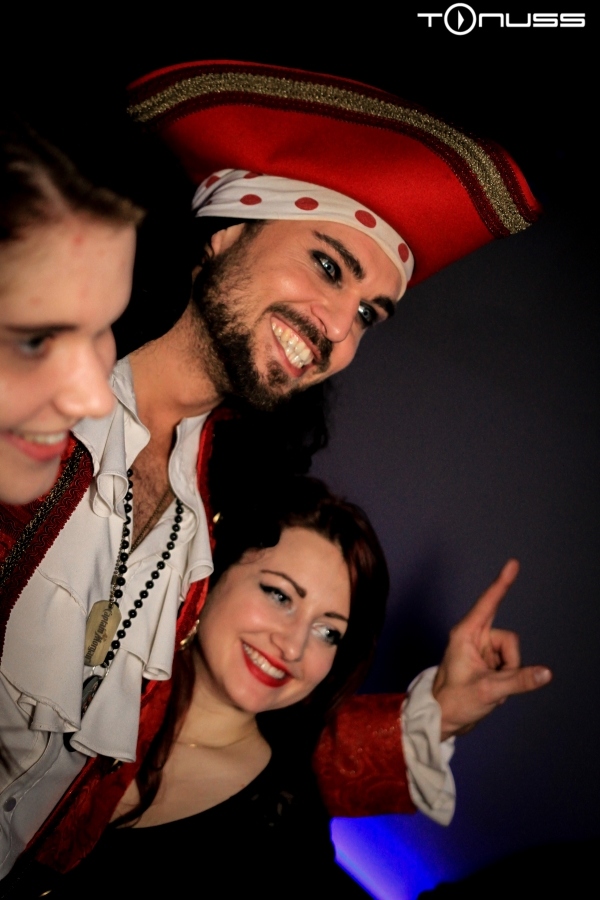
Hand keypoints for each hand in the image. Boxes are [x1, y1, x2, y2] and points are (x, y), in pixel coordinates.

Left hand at [432, 560, 551, 741]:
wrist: (444, 719)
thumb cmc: (455, 701)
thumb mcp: (489, 690)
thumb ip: (519, 680)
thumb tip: (546, 672)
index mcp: (466, 634)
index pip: (489, 603)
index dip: (502, 583)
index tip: (513, 564)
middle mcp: (473, 637)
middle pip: (508, 639)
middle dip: (510, 662)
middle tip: (493, 682)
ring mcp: (481, 649)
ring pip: (512, 654)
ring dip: (508, 673)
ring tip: (489, 687)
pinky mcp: (487, 661)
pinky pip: (510, 664)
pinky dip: (506, 677)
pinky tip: (491, 688)